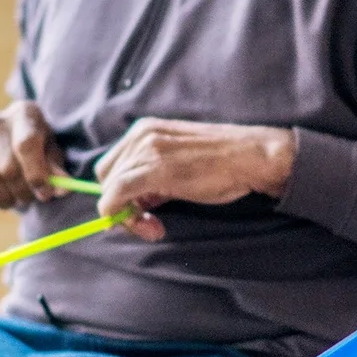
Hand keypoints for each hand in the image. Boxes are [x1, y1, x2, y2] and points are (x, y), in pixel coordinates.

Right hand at [0, 102, 67, 214]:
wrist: (15, 145)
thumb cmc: (40, 149)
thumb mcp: (54, 154)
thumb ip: (57, 169)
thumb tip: (62, 188)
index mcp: (23, 114)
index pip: (25, 144)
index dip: (36, 173)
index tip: (45, 194)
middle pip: (6, 166)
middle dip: (22, 190)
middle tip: (31, 198)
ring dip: (3, 198)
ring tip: (14, 200)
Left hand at [93, 119, 295, 240]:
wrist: (251, 156)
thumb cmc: (222, 163)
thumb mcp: (179, 164)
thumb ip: (153, 180)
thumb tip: (135, 204)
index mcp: (144, 130)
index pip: (111, 166)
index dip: (117, 193)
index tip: (139, 213)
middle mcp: (140, 136)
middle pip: (105, 177)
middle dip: (119, 205)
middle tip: (148, 223)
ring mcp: (146, 150)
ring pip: (110, 189)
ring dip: (127, 217)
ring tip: (156, 227)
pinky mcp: (154, 169)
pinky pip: (116, 195)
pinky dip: (122, 216)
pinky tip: (151, 226)